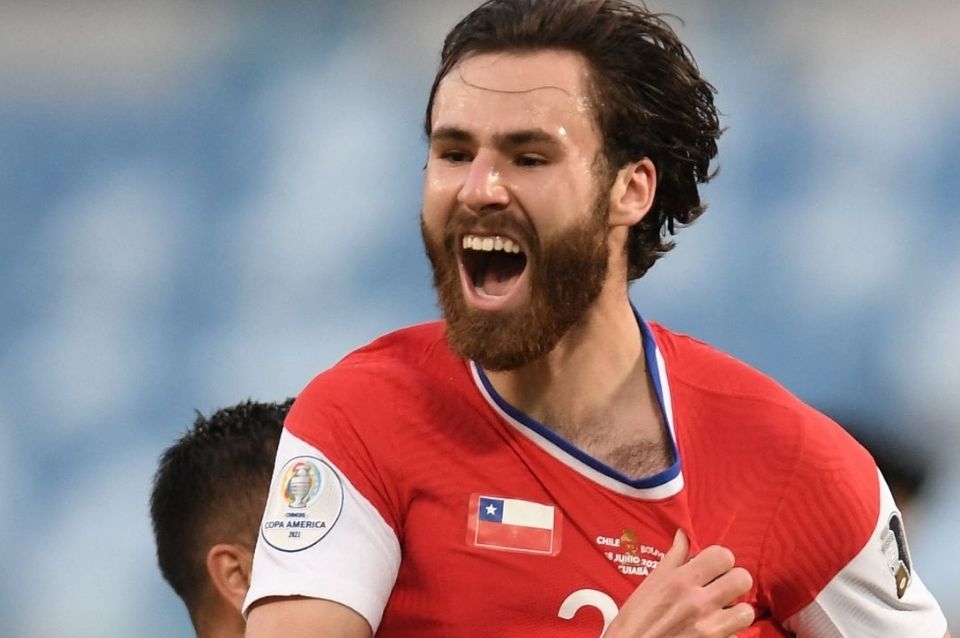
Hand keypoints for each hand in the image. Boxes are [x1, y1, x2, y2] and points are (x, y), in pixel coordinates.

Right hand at [602, 529, 754, 637]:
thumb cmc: (636, 617)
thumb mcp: (651, 582)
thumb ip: (674, 557)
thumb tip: (683, 534)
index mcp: (681, 580)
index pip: (723, 555)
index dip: (720, 559)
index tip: (713, 567)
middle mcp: (698, 602)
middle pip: (742, 579)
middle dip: (734, 581)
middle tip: (722, 587)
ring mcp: (709, 628)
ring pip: (746, 611)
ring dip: (736, 610)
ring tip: (721, 611)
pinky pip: (736, 636)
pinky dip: (727, 633)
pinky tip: (713, 630)